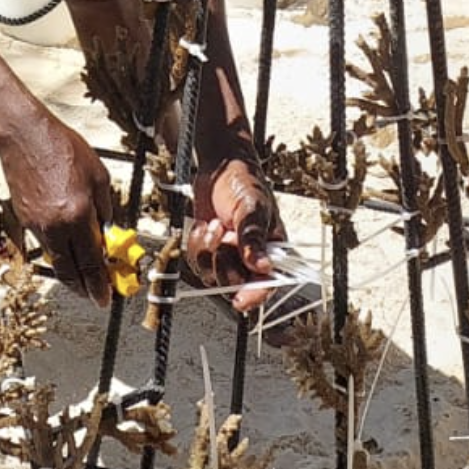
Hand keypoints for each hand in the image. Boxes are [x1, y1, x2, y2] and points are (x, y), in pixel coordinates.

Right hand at [0, 108, 114, 306]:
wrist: (24, 136)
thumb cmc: (62, 148)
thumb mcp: (98, 176)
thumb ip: (106, 208)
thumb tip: (108, 232)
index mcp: (78, 214)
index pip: (91, 262)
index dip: (99, 285)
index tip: (105, 298)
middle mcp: (56, 226)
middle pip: (69, 271)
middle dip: (83, 288)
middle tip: (94, 294)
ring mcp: (37, 224)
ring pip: (56, 259)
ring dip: (70, 270)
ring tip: (83, 271)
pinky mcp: (24, 219)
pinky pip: (45, 243)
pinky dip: (57, 249)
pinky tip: (66, 243)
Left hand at [188, 155, 284, 311]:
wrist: (219, 167)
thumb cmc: (244, 182)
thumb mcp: (252, 207)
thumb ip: (254, 238)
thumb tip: (263, 267)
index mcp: (273, 250)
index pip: (268, 283)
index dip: (255, 296)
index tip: (241, 301)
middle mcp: (251, 258)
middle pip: (235, 283)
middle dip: (224, 260)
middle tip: (225, 234)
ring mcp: (228, 255)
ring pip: (212, 275)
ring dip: (208, 250)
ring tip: (214, 224)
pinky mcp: (208, 250)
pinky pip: (197, 263)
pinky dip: (196, 245)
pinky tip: (203, 225)